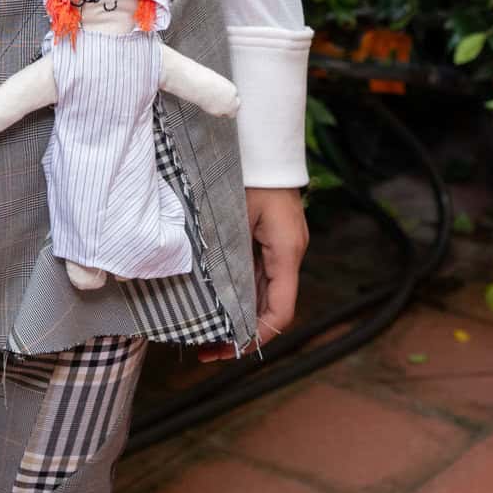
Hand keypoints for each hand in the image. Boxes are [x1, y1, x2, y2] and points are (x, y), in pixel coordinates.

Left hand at [196, 184, 306, 363]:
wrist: (262, 140)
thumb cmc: (248, 170)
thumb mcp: (232, 212)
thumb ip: (224, 250)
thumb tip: (204, 289)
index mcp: (285, 250)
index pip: (280, 309)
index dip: (257, 335)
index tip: (231, 350)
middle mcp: (288, 253)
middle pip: (271, 306)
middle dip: (243, 333)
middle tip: (209, 352)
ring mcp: (281, 246)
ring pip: (264, 293)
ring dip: (240, 315)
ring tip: (208, 335)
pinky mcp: (270, 238)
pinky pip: (258, 275)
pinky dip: (240, 294)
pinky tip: (217, 304)